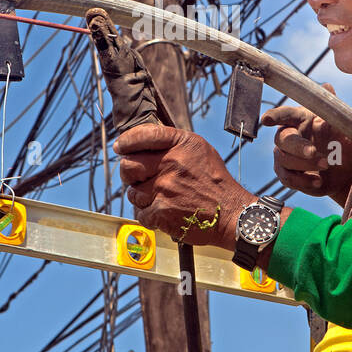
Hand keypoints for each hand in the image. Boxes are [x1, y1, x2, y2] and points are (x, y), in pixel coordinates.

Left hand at [113, 124, 251, 248]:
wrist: (231, 213)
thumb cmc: (215, 182)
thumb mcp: (199, 150)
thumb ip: (172, 143)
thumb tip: (142, 141)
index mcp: (180, 144)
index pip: (142, 135)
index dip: (126, 142)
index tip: (120, 147)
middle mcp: (171, 163)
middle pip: (128, 166)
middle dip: (130, 174)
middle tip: (140, 178)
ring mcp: (164, 189)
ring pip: (132, 193)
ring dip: (142, 198)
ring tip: (162, 198)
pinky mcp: (161, 212)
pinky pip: (140, 214)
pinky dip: (149, 216)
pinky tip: (164, 212)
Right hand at [261, 83, 351, 206]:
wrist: (347, 169)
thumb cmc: (342, 142)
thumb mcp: (342, 125)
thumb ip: (333, 108)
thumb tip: (327, 87)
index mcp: (301, 118)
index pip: (285, 114)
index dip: (275, 116)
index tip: (267, 120)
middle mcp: (289, 134)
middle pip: (282, 138)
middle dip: (297, 146)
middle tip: (314, 152)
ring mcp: (285, 155)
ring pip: (283, 159)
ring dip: (305, 164)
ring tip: (326, 166)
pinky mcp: (287, 174)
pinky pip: (287, 178)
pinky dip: (303, 181)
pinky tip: (318, 181)